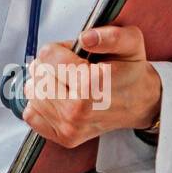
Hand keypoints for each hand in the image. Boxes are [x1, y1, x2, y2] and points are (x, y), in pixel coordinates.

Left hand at [21, 24, 161, 148]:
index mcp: (91, 84)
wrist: (140, 102)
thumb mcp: (130, 43)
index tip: (74, 55)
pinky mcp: (64, 137)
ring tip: (67, 83)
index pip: (47, 55)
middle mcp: (78, 109)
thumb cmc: (130, 71)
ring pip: (33, 92)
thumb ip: (111, 35)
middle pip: (38, 73)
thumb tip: (86, 39)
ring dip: (45, 83)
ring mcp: (70, 126)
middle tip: (71, 69)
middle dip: (50, 65)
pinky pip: (31, 114)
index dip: (59, 49)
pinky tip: (60, 98)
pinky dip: (41, 103)